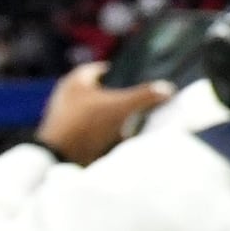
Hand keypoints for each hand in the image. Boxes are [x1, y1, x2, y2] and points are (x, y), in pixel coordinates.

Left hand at [38, 62, 171, 164]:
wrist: (61, 161)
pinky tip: (121, 139)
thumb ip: (145, 96)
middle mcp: (68, 96)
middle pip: (103, 91)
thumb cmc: (86, 125)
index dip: (123, 73)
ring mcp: (67, 117)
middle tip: (142, 101)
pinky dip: (107, 132)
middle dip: (121, 97)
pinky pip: (95, 129)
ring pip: (99, 112)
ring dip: (115, 117)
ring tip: (136, 121)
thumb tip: (168, 88)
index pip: (104, 69)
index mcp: (75, 81)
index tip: (140, 80)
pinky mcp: (70, 136)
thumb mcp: (120, 107)